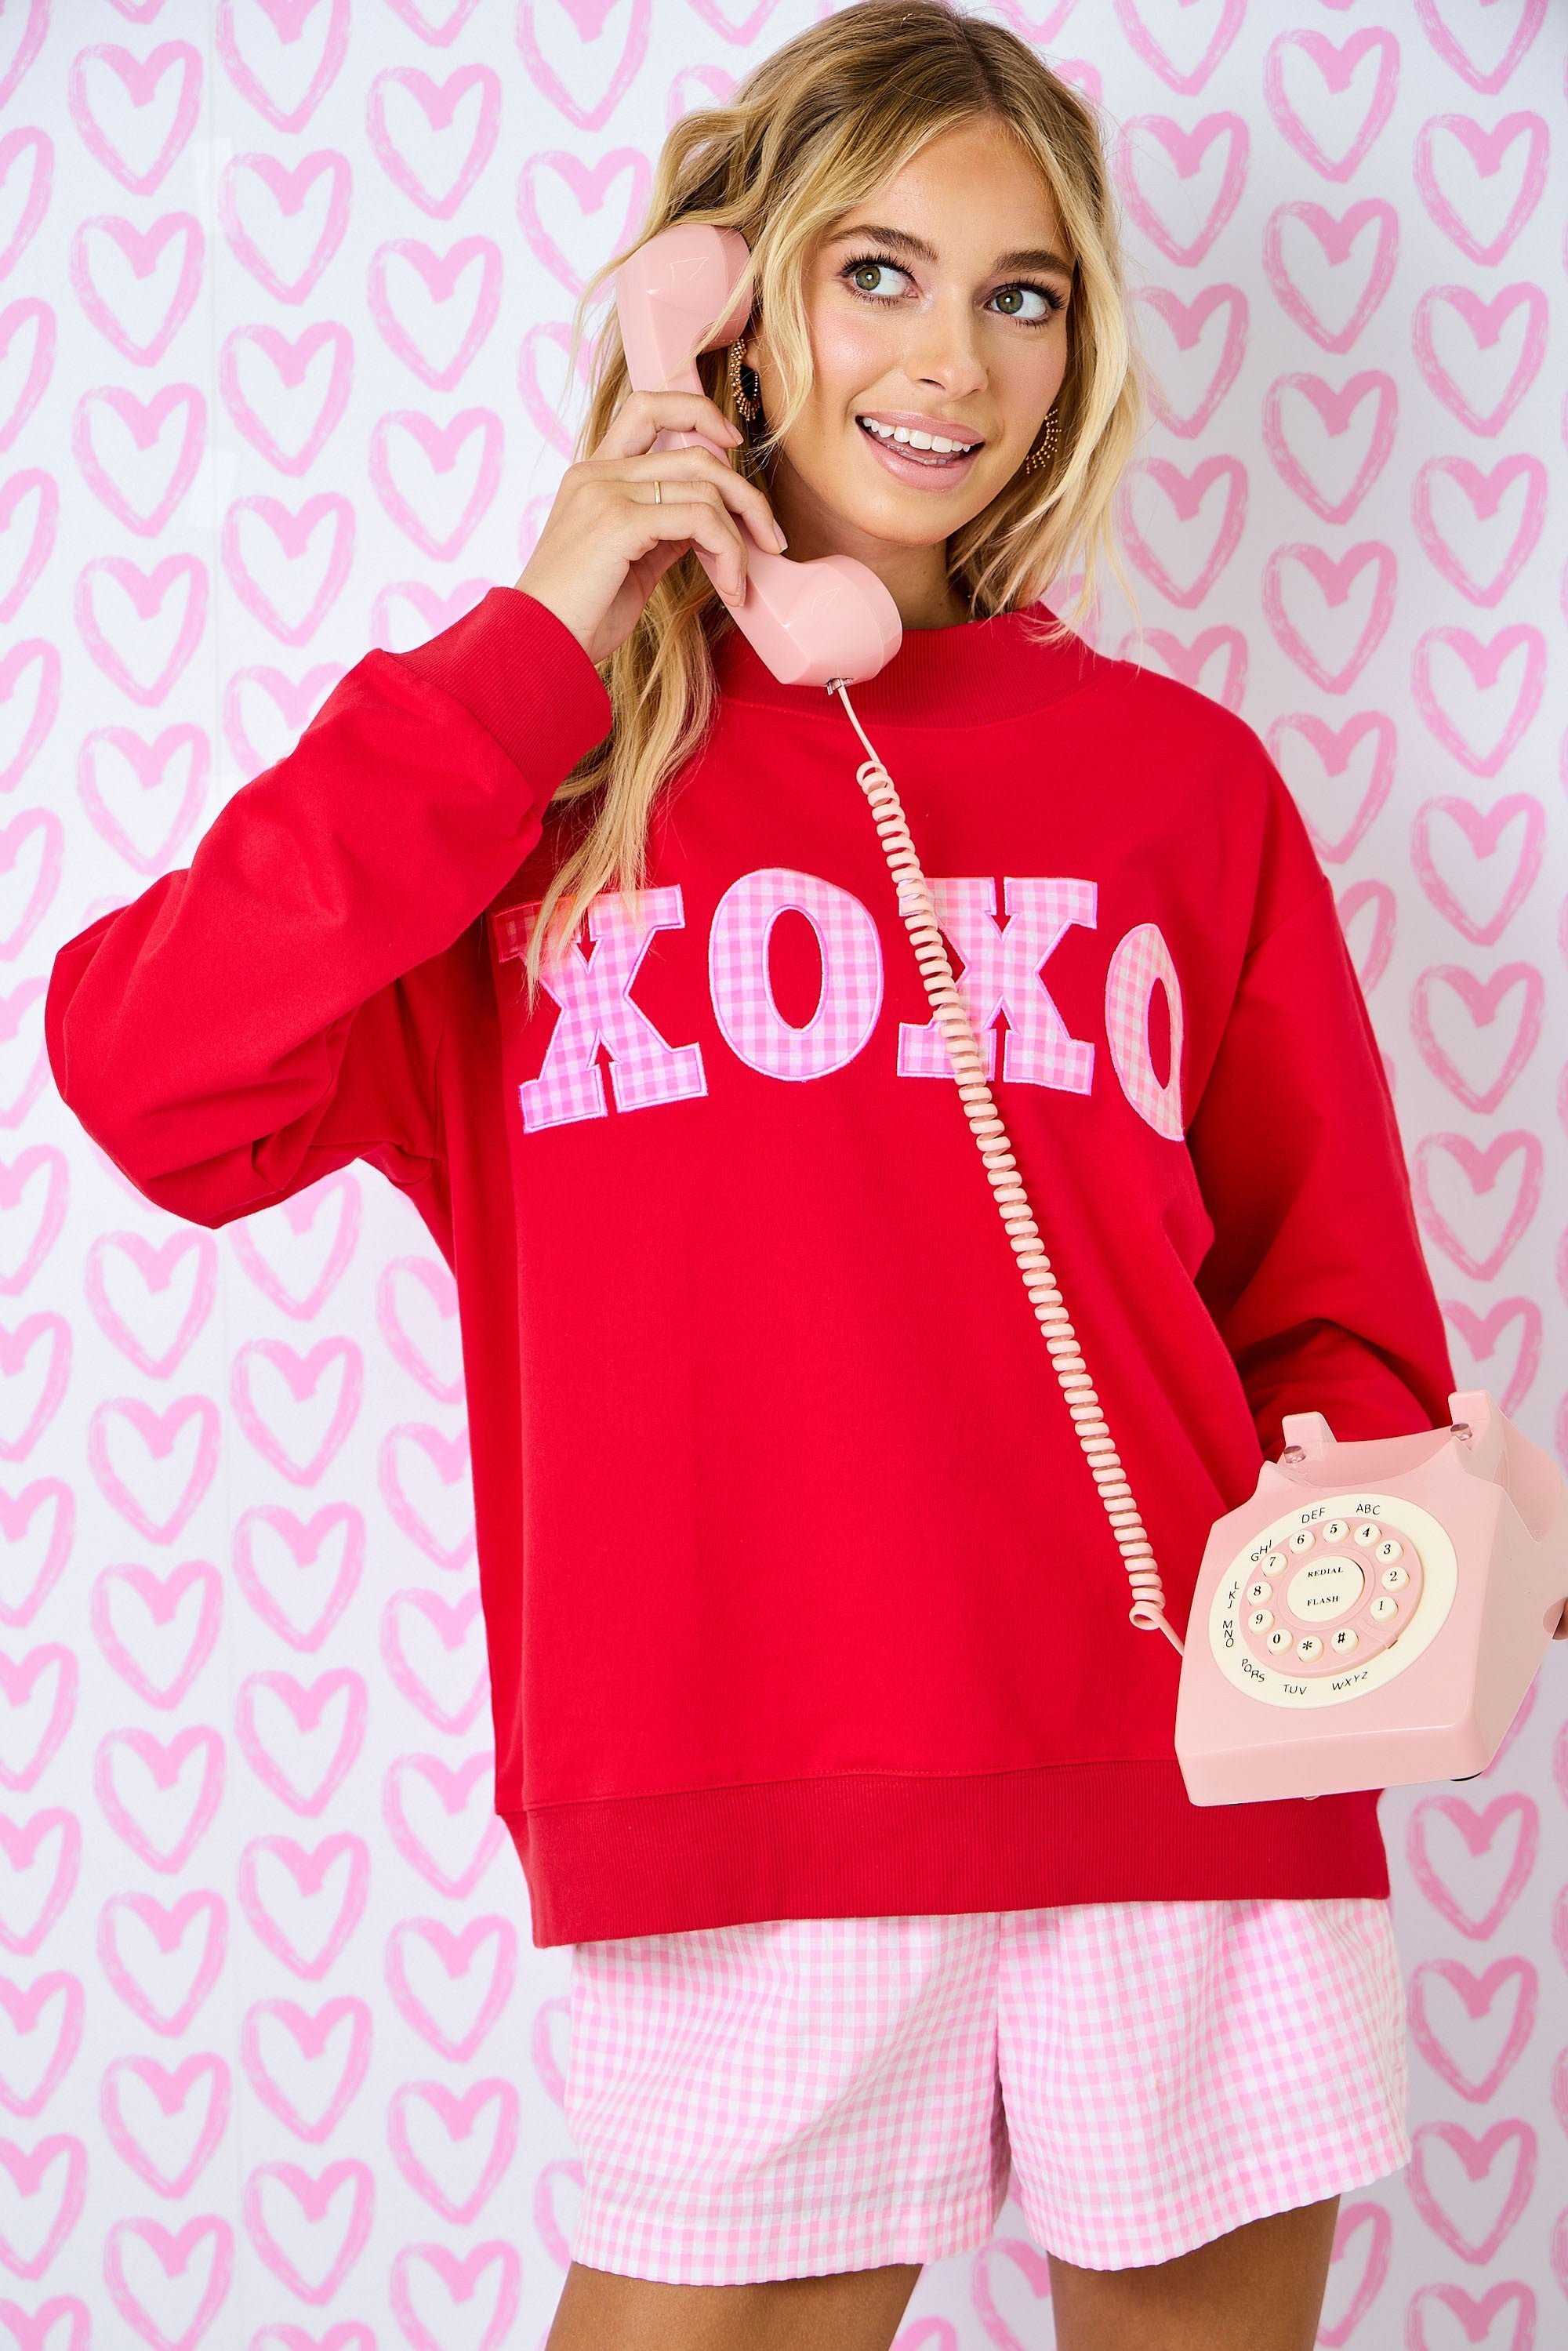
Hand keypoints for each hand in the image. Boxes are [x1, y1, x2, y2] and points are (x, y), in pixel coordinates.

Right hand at [514, 389, 786, 665]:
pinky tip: (729, 588)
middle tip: (770, 539)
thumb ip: (663, 531)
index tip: (732, 444)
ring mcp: (607, 493)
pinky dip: (728, 553)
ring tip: (740, 580)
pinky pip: (700, 519)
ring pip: (707, 487)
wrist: (540, 645)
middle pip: (698, 454)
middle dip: (747, 496)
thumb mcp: (630, 563)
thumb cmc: (580, 614)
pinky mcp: (620, 522)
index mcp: (593, 474)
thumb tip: (708, 523)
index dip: (698, 412)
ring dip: (741, 536)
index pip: (649, 408)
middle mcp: (598, 473)